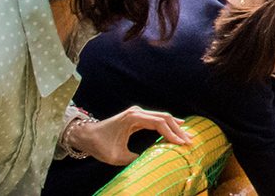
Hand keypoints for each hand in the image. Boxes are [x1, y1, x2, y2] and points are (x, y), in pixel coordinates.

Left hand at [74, 106, 191, 164]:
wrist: (85, 135)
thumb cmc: (99, 145)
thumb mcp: (116, 157)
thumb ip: (135, 159)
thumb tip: (151, 163)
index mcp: (133, 118)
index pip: (160, 124)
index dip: (173, 134)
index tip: (182, 144)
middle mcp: (137, 112)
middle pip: (165, 118)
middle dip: (178, 130)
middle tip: (190, 140)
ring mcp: (137, 113)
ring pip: (162, 117)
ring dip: (175, 127)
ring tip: (187, 136)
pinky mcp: (137, 116)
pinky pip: (156, 119)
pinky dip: (168, 125)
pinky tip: (178, 128)